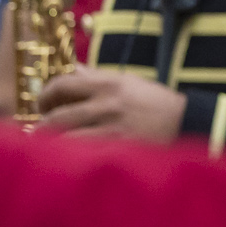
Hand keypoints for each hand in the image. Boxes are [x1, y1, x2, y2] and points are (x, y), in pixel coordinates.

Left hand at [38, 69, 189, 143]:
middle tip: (40, 130)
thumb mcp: (127, 82)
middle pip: (56, 114)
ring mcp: (110, 126)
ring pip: (64, 137)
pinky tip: (66, 157)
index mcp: (108, 82)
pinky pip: (81, 152)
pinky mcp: (117, 146)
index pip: (62, 84)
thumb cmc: (155, 102)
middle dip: (41, 124)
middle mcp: (106, 102)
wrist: (186, 122)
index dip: (45, 95)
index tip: (44, 104)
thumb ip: (97, 77)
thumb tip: (73, 69)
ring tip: (47, 148)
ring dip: (50, 144)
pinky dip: (68, 155)